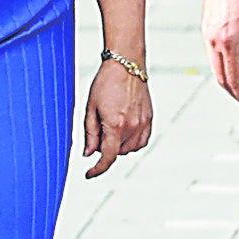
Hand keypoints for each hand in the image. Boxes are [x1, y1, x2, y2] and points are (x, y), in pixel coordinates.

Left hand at [80, 60, 154, 175]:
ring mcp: (142, 123)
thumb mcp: (91, 108)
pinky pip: (141, 141)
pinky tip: (124, 132)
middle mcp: (131, 127)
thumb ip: (90, 134)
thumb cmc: (106, 82)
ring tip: (111, 127)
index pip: (107, 157)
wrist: (126, 64)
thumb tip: (89, 154)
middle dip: (105, 148)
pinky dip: (132, 142)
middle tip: (98, 130)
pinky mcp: (149, 119)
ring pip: (130, 149)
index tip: (89, 174)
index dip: (97, 169)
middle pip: (117, 152)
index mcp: (115, 124)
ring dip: (119, 146)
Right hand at [204, 0, 238, 116]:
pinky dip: (225, 66)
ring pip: (216, 68)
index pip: (236, 81)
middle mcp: (215, 41)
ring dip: (231, 81)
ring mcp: (208, 34)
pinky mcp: (207, 28)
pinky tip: (238, 65)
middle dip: (237, 94)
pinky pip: (213, 55)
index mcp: (231, 42)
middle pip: (223, 79)